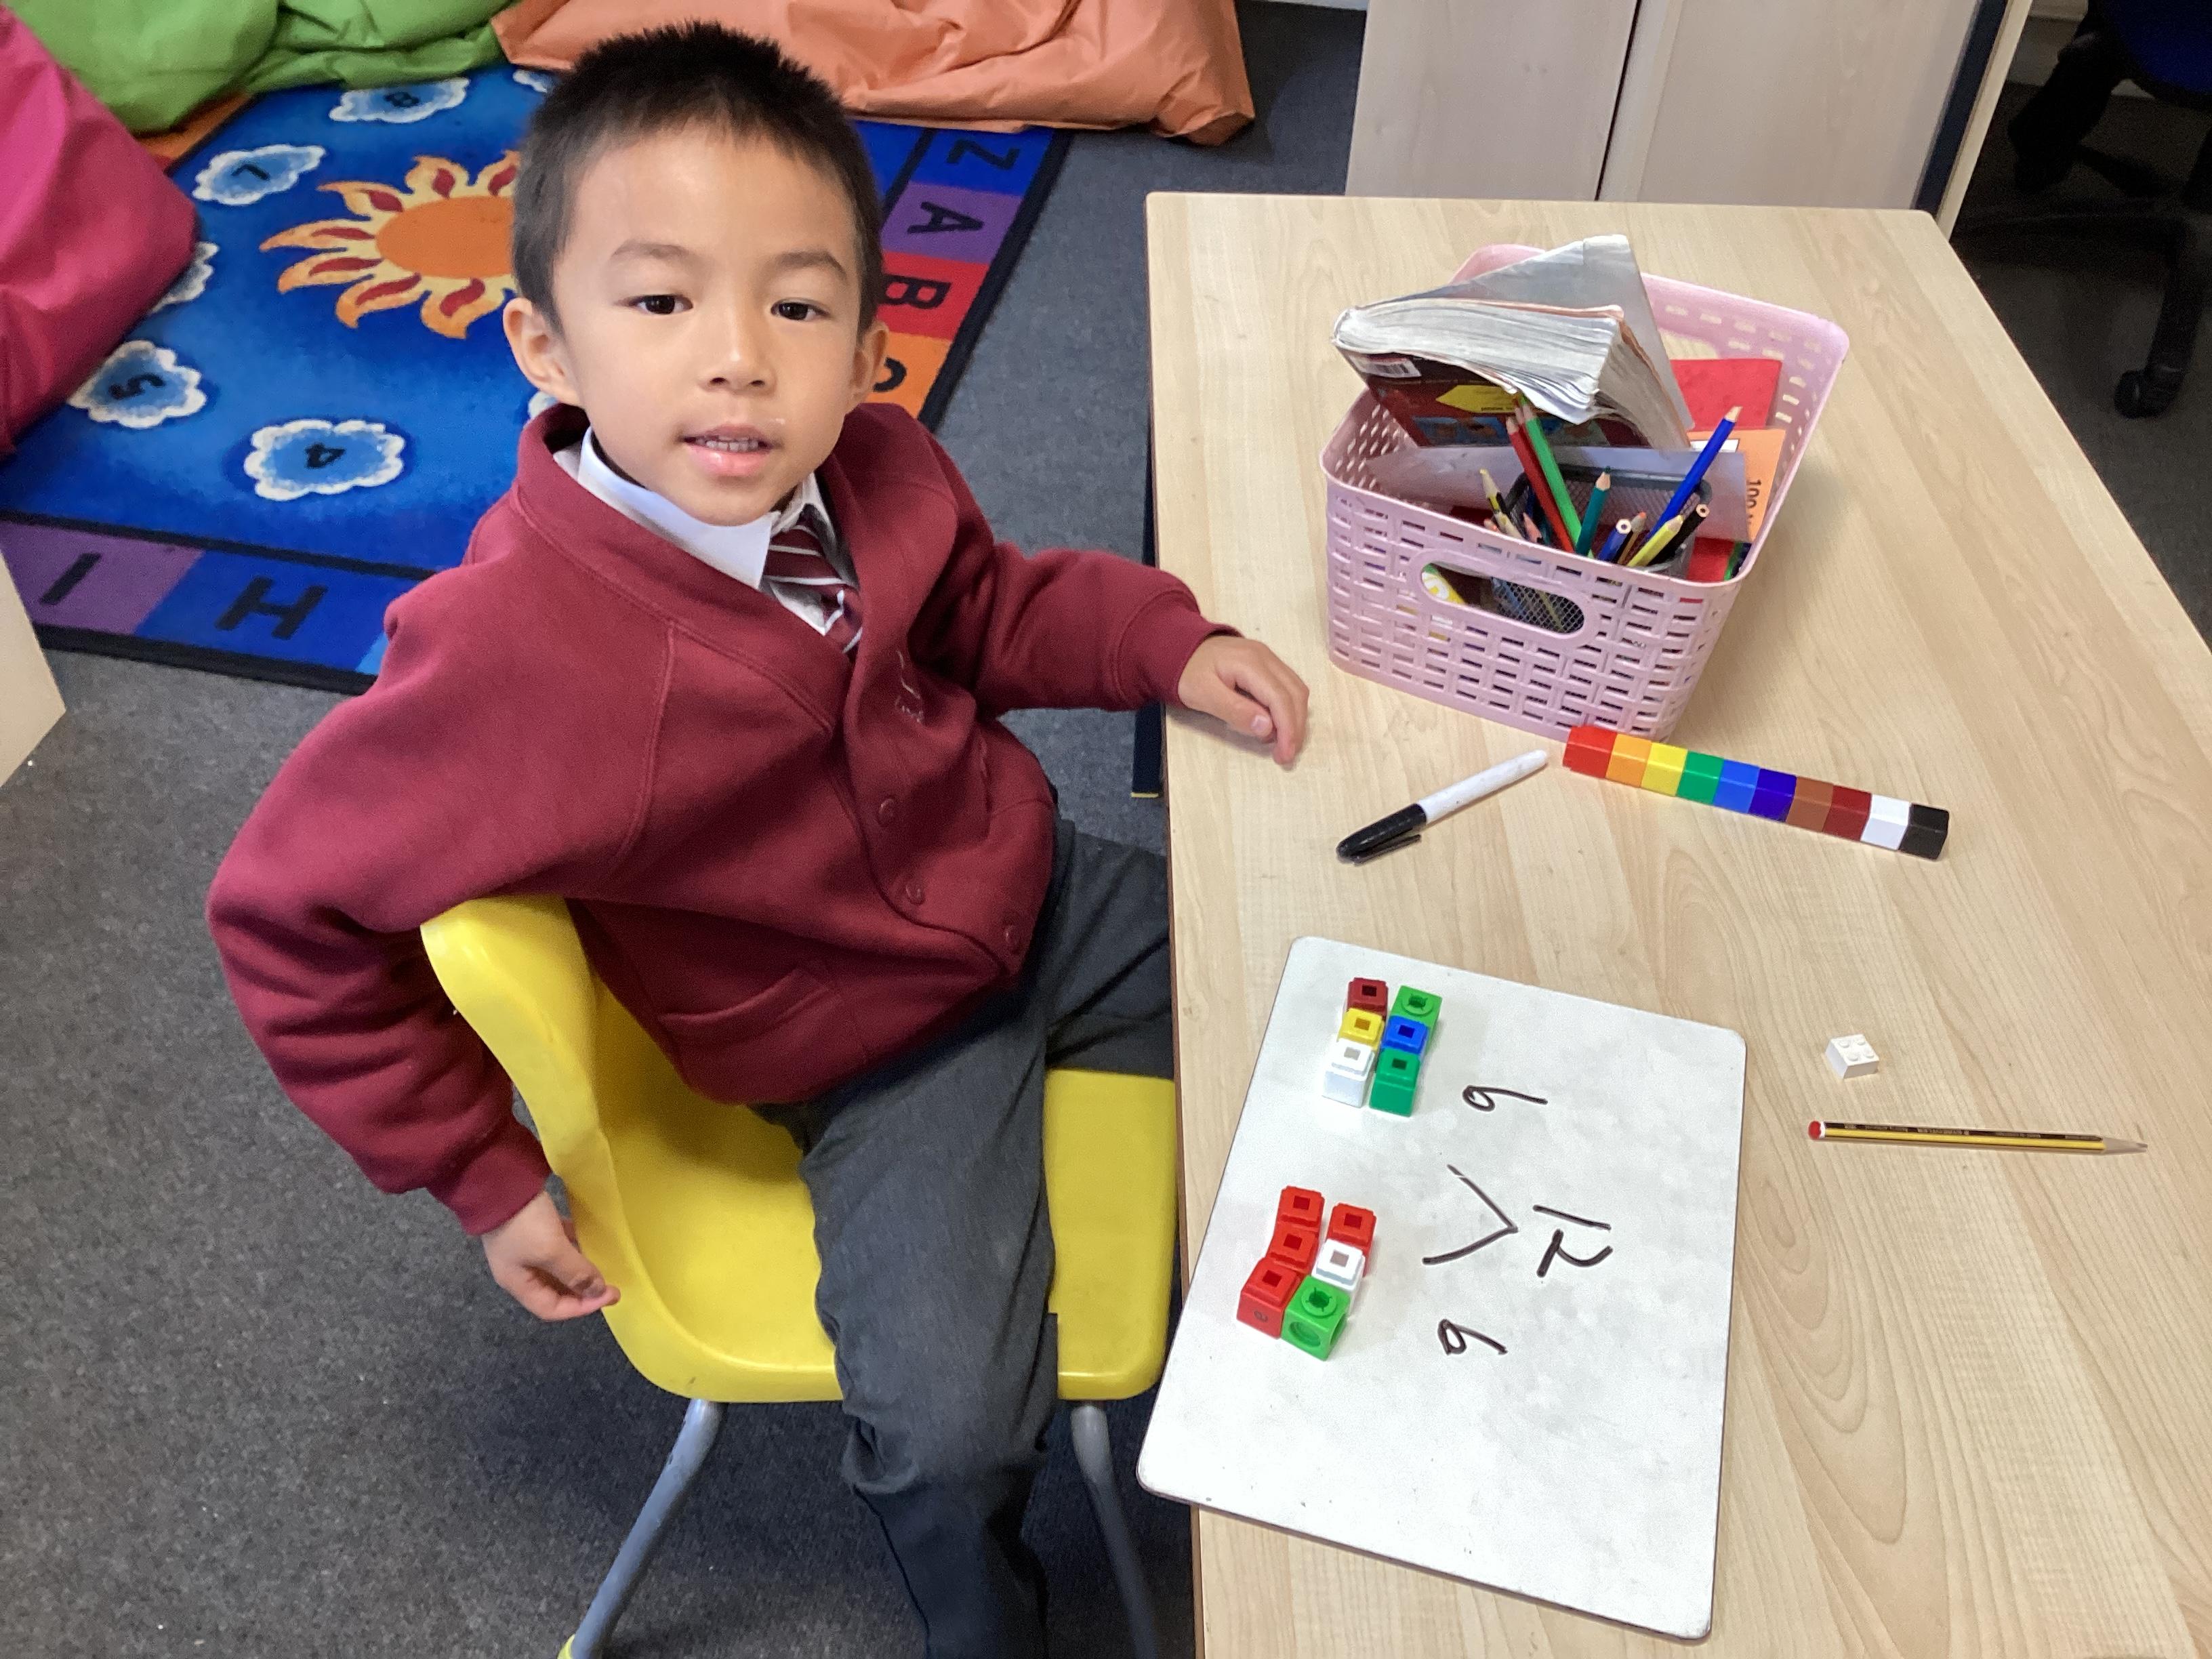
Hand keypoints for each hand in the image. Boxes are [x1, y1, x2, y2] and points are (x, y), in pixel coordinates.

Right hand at [481, 1191, 619, 1320]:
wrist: (499, 1181)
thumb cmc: (524, 1224)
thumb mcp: (551, 1251)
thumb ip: (575, 1272)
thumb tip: (597, 1291)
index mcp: (518, 1283)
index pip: (551, 1309)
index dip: (581, 1308)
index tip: (610, 1296)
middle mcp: (520, 1270)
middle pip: (554, 1291)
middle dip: (582, 1290)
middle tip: (610, 1283)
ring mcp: (525, 1248)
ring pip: (557, 1269)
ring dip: (579, 1269)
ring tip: (603, 1264)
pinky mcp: (531, 1228)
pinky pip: (557, 1246)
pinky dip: (573, 1247)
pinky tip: (589, 1240)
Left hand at [1177, 636, 1308, 764]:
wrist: (1180, 647)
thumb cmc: (1188, 672)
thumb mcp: (1203, 695)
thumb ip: (1235, 710)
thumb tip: (1267, 727)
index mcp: (1250, 663)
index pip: (1281, 698)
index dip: (1288, 729)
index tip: (1284, 755)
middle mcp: (1266, 657)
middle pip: (1296, 694)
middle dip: (1295, 727)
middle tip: (1285, 755)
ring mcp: (1268, 657)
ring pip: (1296, 689)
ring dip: (1295, 718)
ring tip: (1282, 743)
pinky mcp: (1267, 663)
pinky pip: (1288, 685)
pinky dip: (1288, 707)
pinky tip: (1275, 724)